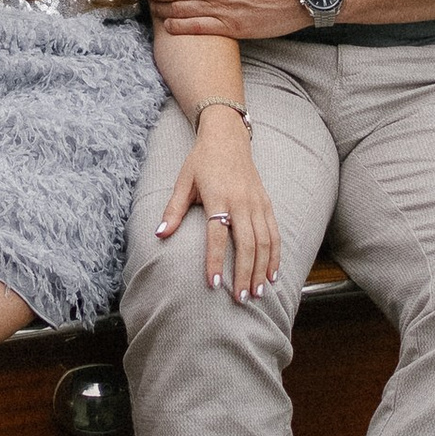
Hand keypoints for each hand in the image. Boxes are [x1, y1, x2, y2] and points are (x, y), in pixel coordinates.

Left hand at [153, 110, 281, 299]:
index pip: (217, 235)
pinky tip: (272, 273)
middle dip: (244, 273)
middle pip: (246, 243)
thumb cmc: (201, 161)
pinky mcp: (266, 203)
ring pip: (264, 241)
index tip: (213, 284)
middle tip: (240, 298)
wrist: (227, 137)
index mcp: (218, 197)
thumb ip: (173, 209)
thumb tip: (159, 234)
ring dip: (261, 269)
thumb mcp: (183, 181)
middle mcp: (241, 201)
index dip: (215, 260)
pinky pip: (274, 232)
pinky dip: (275, 254)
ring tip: (257, 292)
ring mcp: (257, 203)